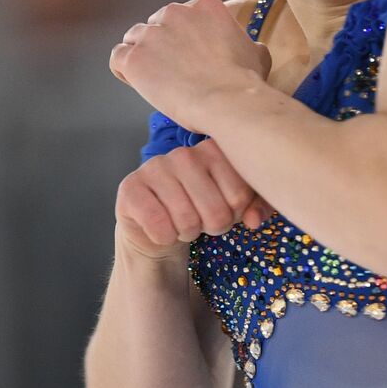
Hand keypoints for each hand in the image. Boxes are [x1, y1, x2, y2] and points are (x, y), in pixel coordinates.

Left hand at [110, 0, 272, 128]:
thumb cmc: (245, 81)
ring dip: (142, 55)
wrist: (228, 101)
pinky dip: (125, 70)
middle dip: (162, 44)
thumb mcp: (257, 53)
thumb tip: (252, 48)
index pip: (182, 16)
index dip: (183, 37)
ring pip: (134, 38)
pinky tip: (137, 83)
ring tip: (154, 79)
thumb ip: (246, 43)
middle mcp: (175, 12)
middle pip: (157, 23)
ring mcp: (151, 34)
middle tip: (173, 70)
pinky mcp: (134, 57)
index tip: (189, 56)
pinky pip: (118, 57)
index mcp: (204, 6)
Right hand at [114, 139, 275, 262]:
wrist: (160, 228)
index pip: (242, 193)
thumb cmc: (202, 209)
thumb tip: (254, 219)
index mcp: (214, 149)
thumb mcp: (236, 206)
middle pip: (216, 211)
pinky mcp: (130, 188)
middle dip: (213, 227)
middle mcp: (184, 153)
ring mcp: (154, 167)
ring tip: (182, 222)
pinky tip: (162, 228)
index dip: (237, 213)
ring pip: (188, 220)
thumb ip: (256, 206)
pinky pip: (160, 226)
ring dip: (188, 233)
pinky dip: (165, 238)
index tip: (226, 208)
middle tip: (203, 221)